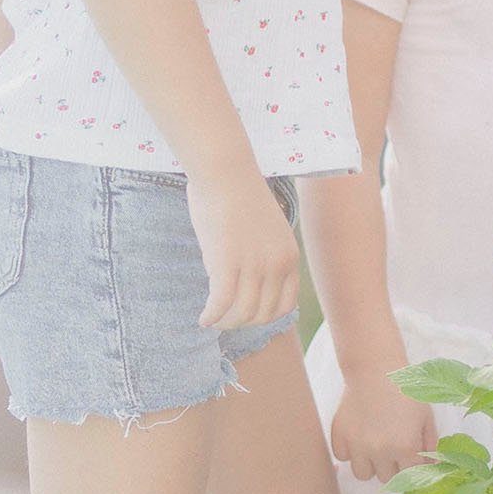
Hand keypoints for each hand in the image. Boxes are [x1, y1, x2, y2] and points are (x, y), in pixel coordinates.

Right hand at [189, 165, 301, 329]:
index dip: (264, 317)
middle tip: (224, 318)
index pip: (285, 306)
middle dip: (242, 322)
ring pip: (243, 313)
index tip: (245, 314)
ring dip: (226, 322)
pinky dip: (212, 316)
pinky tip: (203, 318)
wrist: (225, 170)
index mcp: (289, 256)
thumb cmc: (238, 193)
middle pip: (263, 315)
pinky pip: (221, 303)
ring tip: (212, 319)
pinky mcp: (228, 263)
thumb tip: (247, 279)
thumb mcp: (265, 229)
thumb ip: (263, 255)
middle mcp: (277, 264)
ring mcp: (254, 265)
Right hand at [330, 371, 437, 481]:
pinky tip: (359, 437)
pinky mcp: (340, 436)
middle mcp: (380, 452)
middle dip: (393, 467)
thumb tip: (429, 463)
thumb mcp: (426, 416)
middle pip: (387, 478)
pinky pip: (343, 457)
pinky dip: (350, 452)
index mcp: (405, 447)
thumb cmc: (406, 390)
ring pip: (363, 474)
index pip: (411, 476)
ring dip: (371, 465)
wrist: (376, 369)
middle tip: (394, 448)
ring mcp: (357, 446)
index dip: (413, 467)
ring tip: (375, 446)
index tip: (411, 459)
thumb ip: (430, 443)